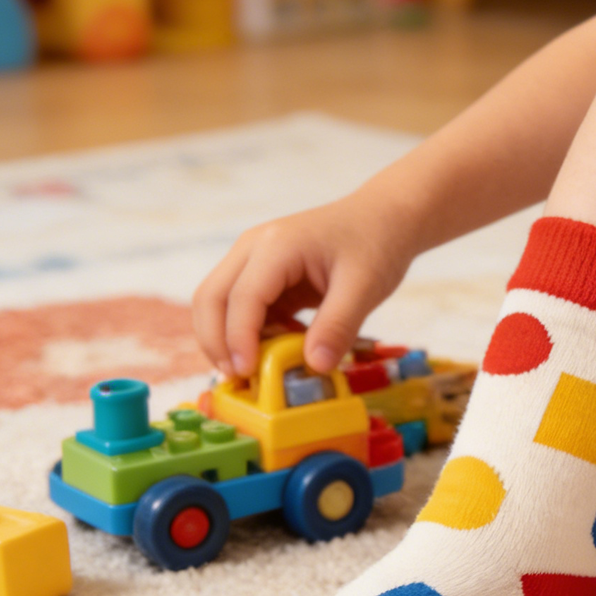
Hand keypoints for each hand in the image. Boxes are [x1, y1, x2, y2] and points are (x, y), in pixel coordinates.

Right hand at [192, 193, 415, 377]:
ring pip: (219, 305)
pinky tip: (279, 351)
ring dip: (229, 340)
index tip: (247, 373)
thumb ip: (339, 326)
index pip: (241, 297)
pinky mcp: (264, 277)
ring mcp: (254, 261)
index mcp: (276, 246)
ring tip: (256, 373)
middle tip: (238, 379)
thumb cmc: (376, 243)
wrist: (384, 216)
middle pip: (211, 298)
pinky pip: (243, 310)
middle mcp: (254, 249)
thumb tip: (314, 367)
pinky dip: (251, 335)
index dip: (238, 339)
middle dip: (217, 342)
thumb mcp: (366, 287)